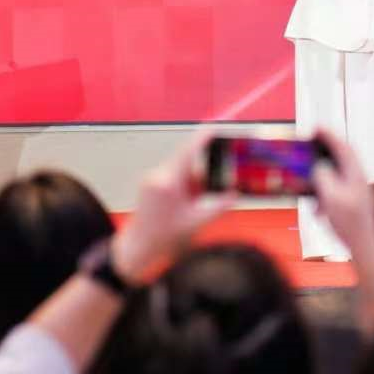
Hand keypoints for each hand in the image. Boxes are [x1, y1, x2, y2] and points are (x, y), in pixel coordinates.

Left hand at [110, 132, 232, 282]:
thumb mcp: (197, 221)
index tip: (216, 126)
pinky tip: (187, 202)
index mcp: (168, 182)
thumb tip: (235, 193)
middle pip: (186, 160)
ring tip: (196, 201)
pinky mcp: (150, 183)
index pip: (188, 151)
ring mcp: (151, 178)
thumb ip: (219, 205)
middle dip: (203, 167)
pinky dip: (184, 184)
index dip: (203, 137)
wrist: (138, 247)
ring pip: (180, 169)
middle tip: (216, 176)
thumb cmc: (164, 236)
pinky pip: (172, 175)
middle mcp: (157, 175)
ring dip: (193, 180)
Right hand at [309, 131, 373, 259]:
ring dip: (323, 175)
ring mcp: (357, 192)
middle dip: (325, 151)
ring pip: (339, 175)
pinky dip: (325, 195)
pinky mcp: (354, 204)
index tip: (316, 128)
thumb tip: (318, 167)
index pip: (343, 147)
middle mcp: (358, 180)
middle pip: (342, 158)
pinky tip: (318, 209)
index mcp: (355, 174)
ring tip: (310, 179)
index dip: (329, 135)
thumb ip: (323, 177)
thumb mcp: (331, 198)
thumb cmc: (351, 225)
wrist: (365, 248)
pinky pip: (337, 191)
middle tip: (311, 146)